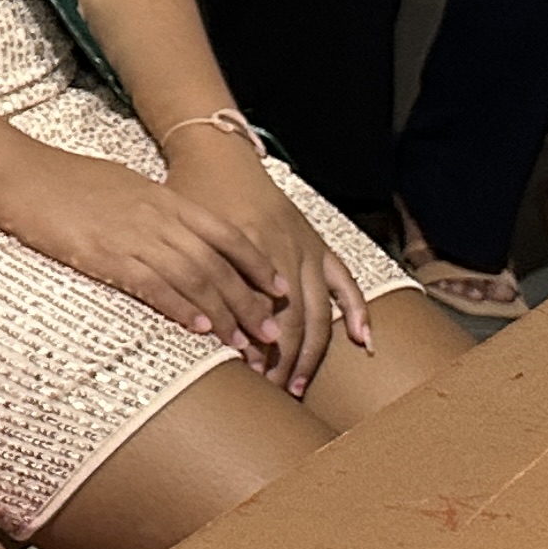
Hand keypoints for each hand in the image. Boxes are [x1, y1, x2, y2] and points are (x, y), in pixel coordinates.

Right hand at [0, 140, 289, 366]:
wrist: (18, 173)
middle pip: (218, 263)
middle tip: (270, 332)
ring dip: (224, 313)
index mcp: (163, 197)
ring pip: (194, 278)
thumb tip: (174, 230)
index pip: (227, 233)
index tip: (279, 290)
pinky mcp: (106, 255)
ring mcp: (133, 235)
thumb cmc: (63, 178)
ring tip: (242, 342)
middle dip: (250, 300)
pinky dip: (182, 308)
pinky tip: (200, 329)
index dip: (258, 264)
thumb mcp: (121, 184)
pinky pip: (155, 285)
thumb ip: (153, 207)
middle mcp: (157, 216)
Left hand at [155, 124, 368, 395]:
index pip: (257, 310)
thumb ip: (195, 271)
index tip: (246, 377)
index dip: (253, 347)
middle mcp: (282, 250)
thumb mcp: (185, 231)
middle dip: (281, 359)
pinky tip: (362, 341)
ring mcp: (306, 249)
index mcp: (246, 247)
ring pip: (318, 309)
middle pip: (290, 318)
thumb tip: (202, 324)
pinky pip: (344, 281)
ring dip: (311, 350)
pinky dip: (358, 311)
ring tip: (296, 383)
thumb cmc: (192, 196)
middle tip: (270, 390)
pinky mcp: (319, 244)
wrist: (218, 158)